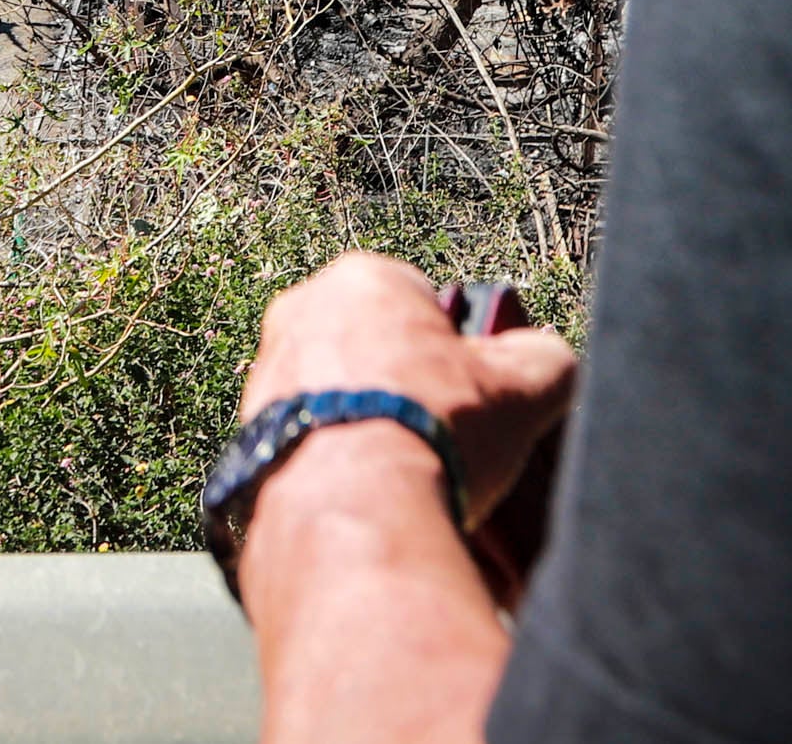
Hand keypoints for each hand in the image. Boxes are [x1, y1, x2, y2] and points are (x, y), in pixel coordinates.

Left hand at [241, 253, 574, 524]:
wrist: (351, 510)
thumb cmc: (433, 431)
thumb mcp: (524, 385)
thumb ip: (544, 358)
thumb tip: (544, 360)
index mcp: (362, 281)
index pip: (421, 303)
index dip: (456, 355)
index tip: (473, 399)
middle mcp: (300, 316)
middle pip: (376, 353)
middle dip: (411, 394)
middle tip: (446, 444)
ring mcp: (265, 377)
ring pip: (340, 402)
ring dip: (373, 434)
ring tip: (411, 481)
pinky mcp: (247, 438)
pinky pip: (310, 447)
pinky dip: (339, 471)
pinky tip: (371, 501)